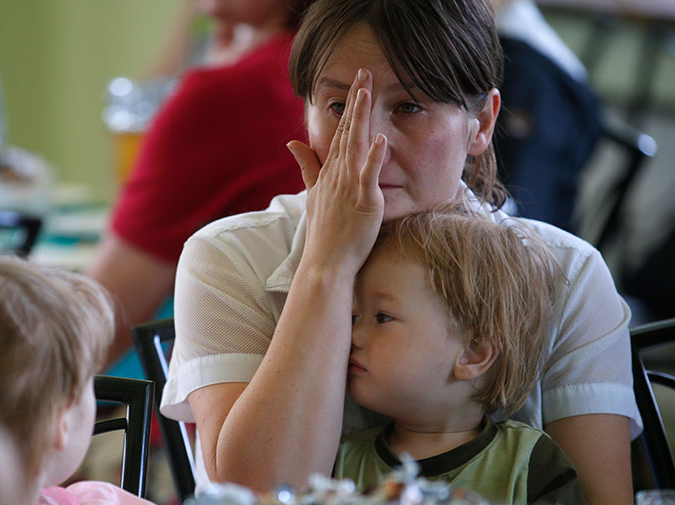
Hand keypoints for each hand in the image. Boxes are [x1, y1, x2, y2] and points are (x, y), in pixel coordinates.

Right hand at [288, 69, 386, 275]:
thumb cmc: (324, 232)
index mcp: (330, 171)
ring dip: (361, 117)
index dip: (349, 105)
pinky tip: (381, 138)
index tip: (357, 82)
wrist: (325, 263)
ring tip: (367, 91)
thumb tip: (292, 142)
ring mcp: (349, 186)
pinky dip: (374, 157)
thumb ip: (307, 166)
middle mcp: (338, 174)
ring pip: (356, 144)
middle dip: (356, 100)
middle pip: (348, 130)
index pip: (341, 131)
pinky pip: (368, 175)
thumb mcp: (312, 194)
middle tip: (364, 71)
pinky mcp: (363, 201)